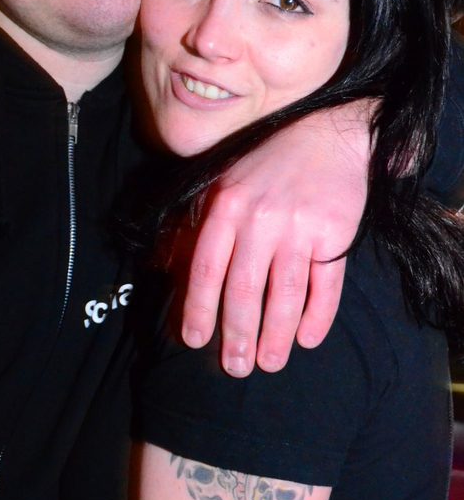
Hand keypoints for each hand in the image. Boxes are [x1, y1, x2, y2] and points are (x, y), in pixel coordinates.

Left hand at [181, 104, 371, 374]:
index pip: (206, 266)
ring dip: (276, 334)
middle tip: (234, 368)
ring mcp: (300, 226)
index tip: (192, 339)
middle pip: (244, 288)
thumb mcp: (221, 184)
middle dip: (237, 333)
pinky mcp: (336, 232)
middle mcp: (261, 218)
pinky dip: (318, 315)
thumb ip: (196, 223)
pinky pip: (326, 284)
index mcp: (227, 206)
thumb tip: (164, 265)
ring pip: (285, 292)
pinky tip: (307, 339)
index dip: (197, 306)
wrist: (325, 132)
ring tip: (269, 363)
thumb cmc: (265, 164)